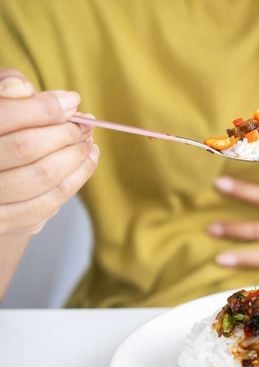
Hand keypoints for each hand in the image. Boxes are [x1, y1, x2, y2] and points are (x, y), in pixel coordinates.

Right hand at [0, 68, 99, 238]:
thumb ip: (4, 94)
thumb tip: (25, 88)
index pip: (4, 117)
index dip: (43, 108)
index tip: (72, 101)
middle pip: (26, 147)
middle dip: (64, 132)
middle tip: (85, 124)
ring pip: (43, 176)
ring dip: (76, 155)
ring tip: (88, 141)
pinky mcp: (5, 223)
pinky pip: (49, 202)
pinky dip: (77, 178)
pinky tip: (88, 160)